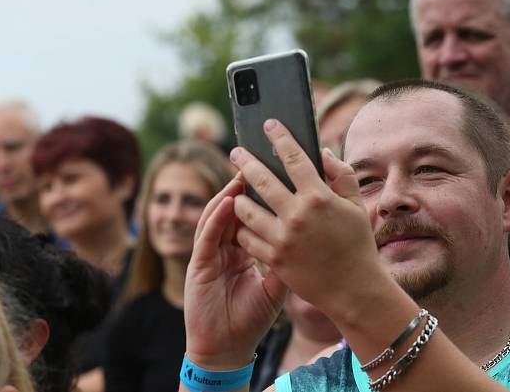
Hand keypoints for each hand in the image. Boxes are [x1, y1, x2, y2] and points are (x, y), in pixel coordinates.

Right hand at [184, 176, 287, 368]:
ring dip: (228, 193)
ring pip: (217, 216)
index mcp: (241, 250)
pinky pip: (207, 236)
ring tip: (243, 173)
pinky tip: (228, 202)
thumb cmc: (251, 318)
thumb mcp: (277, 284)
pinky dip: (217, 217)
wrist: (228, 348)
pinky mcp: (198, 265)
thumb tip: (311, 233)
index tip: (278, 174)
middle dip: (244, 185)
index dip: (261, 195)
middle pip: (234, 209)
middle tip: (260, 161)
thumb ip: (287, 257)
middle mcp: (224, 247)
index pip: (250, 214)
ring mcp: (210, 254)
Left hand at [230, 119, 385, 317]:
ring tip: (237, 192)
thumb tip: (323, 153)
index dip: (280, 137)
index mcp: (319, 197)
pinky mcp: (274, 259)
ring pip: (246, 209)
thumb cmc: (357, 245)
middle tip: (236, 152)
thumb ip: (342, 175)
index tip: (269, 125)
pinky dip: (243, 227)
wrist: (354, 289)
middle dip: (245, 162)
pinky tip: (244, 222)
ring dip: (239, 197)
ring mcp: (283, 238)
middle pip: (261, 179)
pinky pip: (247, 237)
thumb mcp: (356, 206)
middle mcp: (298, 215)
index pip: (294, 157)